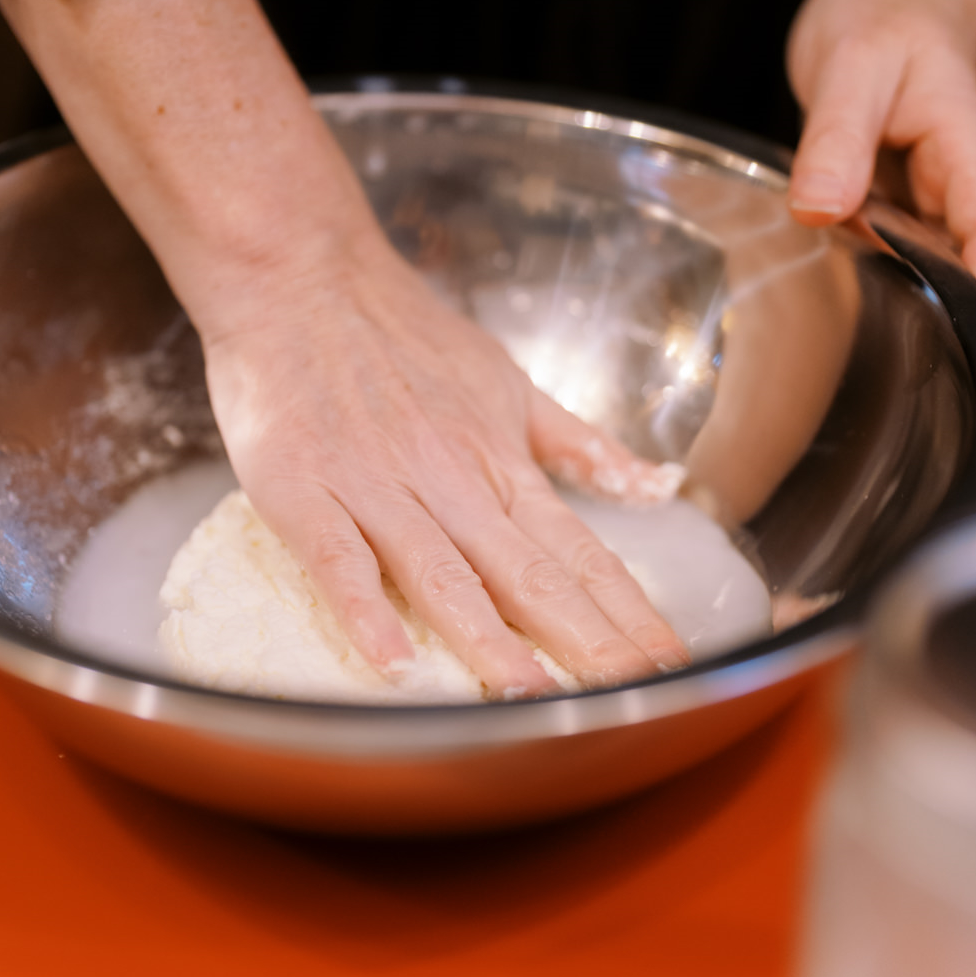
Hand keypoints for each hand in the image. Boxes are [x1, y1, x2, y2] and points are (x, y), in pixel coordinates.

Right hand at [0, 0, 688, 695]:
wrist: (301, 274)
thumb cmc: (402, 330)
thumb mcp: (506, 379)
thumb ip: (574, 442)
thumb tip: (651, 484)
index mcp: (499, 462)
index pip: (580, 553)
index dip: (629, 613)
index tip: (673, 665)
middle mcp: (449, 481)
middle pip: (528, 576)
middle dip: (588, 645)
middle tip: (636, 701)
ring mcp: (375, 487)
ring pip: (442, 575)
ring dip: (490, 641)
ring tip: (534, 702)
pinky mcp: (304, 489)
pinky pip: (339, 558)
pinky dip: (365, 609)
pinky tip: (393, 664)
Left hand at [785, 0, 975, 317]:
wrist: (886, 4)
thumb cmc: (880, 22)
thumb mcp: (853, 65)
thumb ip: (836, 136)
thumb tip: (820, 207)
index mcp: (966, 149)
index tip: (968, 329)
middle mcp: (955, 183)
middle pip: (970, 265)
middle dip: (950, 315)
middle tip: (903, 361)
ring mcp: (925, 199)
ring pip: (927, 266)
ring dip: (905, 301)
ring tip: (862, 342)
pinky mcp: (891, 206)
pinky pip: (887, 252)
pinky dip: (869, 275)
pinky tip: (835, 298)